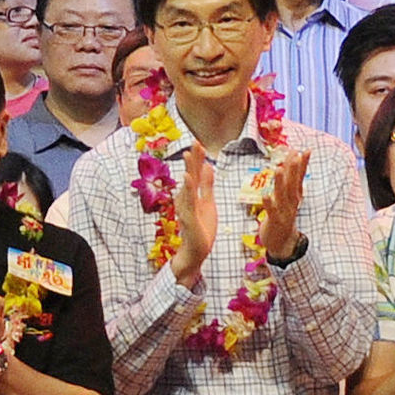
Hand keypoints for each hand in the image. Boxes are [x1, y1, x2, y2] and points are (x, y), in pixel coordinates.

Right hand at [171, 148, 216, 286]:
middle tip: (194, 141)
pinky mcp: (189, 219)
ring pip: (187, 187)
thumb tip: (208, 167)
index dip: (198, 158)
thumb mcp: (208, 203)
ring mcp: (186, 209)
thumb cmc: (200, 229)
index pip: (195, 173)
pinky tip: (187, 179)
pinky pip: (188, 203)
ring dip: (188, 170)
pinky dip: (187, 190)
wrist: (195, 253)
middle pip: (190, 175)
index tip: (199, 142)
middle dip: (193, 159)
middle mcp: (187, 199)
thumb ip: (207, 186)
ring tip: (188, 154)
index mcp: (193, 195)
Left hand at [251, 148, 309, 263]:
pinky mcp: (275, 220)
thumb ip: (291, 182)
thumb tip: (294, 165)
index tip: (305, 150)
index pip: (299, 177)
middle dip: (293, 169)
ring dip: (281, 182)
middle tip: (295, 154)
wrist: (284, 243)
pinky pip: (271, 210)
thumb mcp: (290, 198)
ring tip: (279, 169)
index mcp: (295, 195)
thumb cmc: (284, 216)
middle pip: (292, 183)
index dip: (302, 164)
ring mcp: (284, 211)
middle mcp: (292, 202)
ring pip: (282, 195)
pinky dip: (268, 203)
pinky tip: (264, 194)